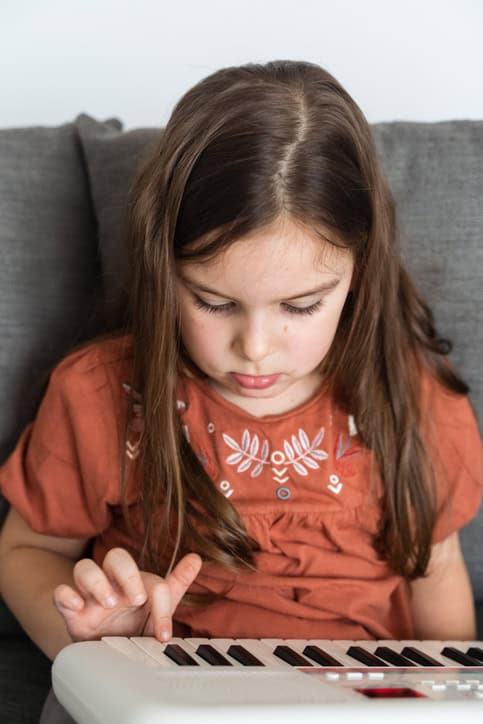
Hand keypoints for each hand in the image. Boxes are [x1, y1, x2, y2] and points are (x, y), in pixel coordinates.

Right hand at [53, 548, 201, 642]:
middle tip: (136, 599)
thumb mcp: (157, 608)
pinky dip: (66, 595)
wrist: (106, 653)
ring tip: (108, 603)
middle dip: (127, 574)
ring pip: (85, 568)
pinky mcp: (71, 611)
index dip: (160, 603)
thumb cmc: (132, 626)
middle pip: (115, 556)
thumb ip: (176, 583)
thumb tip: (197, 558)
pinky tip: (77, 605)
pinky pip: (60, 593)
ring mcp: (90, 595)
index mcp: (135, 580)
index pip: (149, 578)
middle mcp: (112, 582)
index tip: (163, 633)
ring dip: (97, 582)